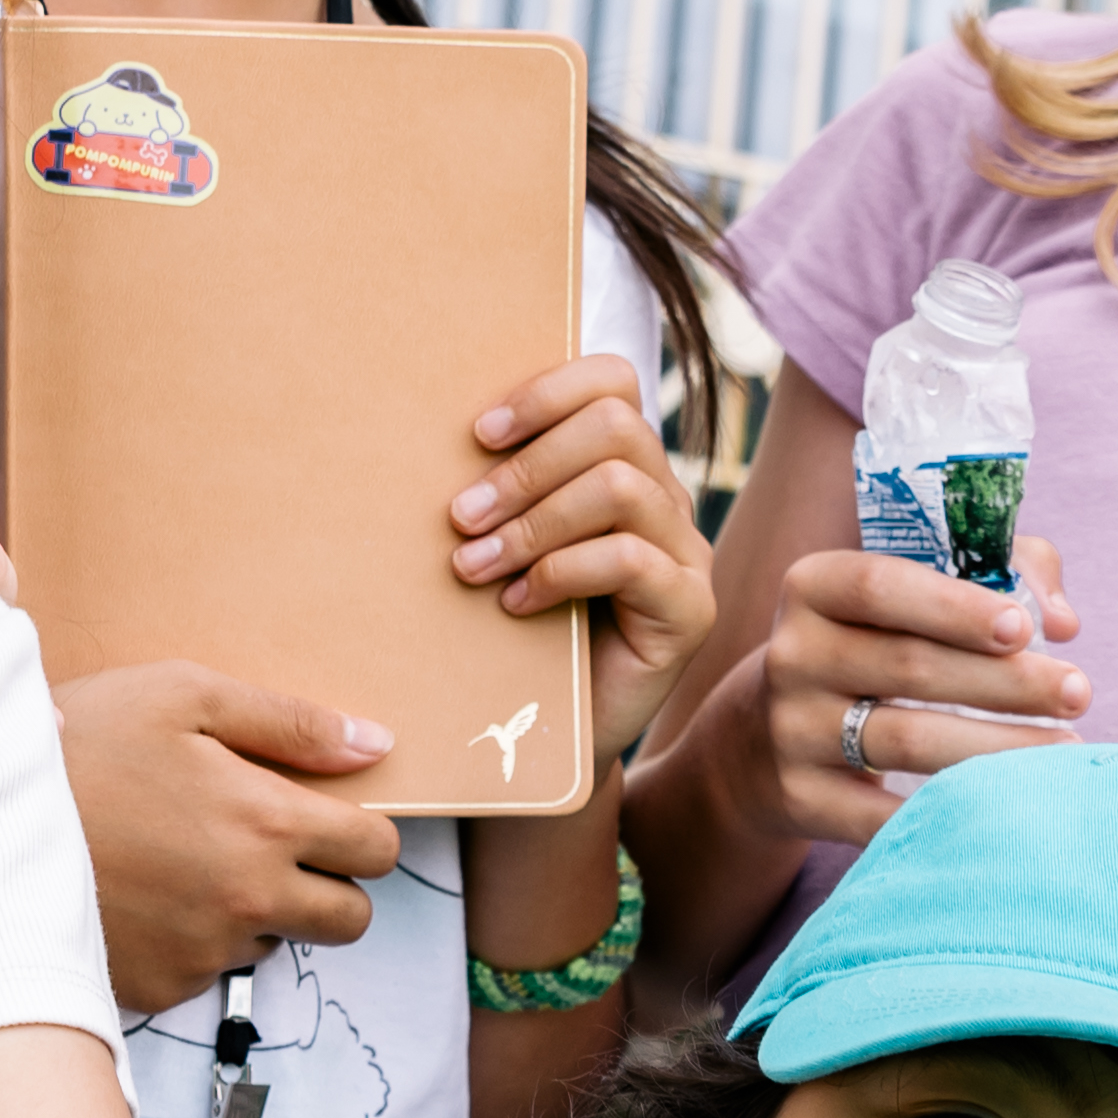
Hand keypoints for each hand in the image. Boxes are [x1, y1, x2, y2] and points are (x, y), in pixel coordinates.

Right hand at [68, 665, 400, 1014]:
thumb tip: (375, 743)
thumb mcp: (183, 696)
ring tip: (184, 861)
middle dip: (330, 887)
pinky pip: (205, 970)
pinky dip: (190, 938)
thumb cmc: (78, 740)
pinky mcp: (157, 987)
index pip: (376, 853)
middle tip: (278, 852)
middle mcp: (246, 900)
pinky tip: (145, 893)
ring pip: (272, 943)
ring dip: (252, 911)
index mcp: (266, 823)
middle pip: (349, 921)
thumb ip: (289, 721)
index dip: (363, 834)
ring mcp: (201, 952)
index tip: (332, 822)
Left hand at [452, 358, 704, 737]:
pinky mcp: (691, 609)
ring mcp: (686, 553)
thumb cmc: (516, 632)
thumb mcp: (505, 545)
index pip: (613, 382)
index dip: (546, 392)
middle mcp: (666, 499)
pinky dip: (560, 572)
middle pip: (615, 425)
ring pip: (619, 487)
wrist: (549, 736)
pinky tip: (517, 604)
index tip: (478, 435)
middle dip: (526, 468)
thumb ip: (498, 492)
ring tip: (474, 565)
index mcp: (625, 466)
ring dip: (533, 522)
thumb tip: (427, 439)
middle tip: (460, 517)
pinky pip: (630, 559)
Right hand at [752, 534, 1083, 844]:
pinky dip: (949, 812)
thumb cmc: (869, 649)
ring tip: (1065, 751)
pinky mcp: (801, 798)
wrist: (758, 741)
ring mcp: (791, 731)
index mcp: (815, 587)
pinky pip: (883, 814)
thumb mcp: (905, 597)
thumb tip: (1063, 622)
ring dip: (997, 747)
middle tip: (1079, 693)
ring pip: (907, 741)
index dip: (954, 607)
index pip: (880, 586)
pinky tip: (1008, 807)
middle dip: (1005, 682)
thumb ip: (994, 576)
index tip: (1024, 628)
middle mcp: (792, 656)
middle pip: (909, 667)